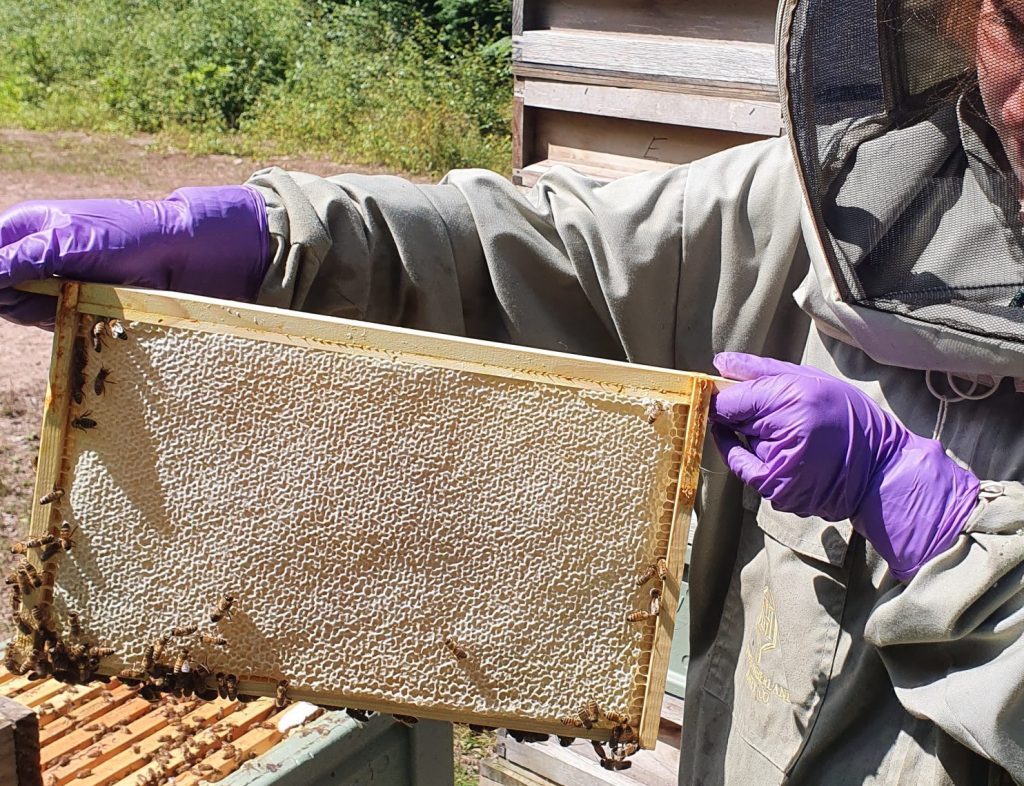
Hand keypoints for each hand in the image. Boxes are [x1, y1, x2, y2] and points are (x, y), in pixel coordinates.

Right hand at [0, 186, 268, 327]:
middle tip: (57, 290)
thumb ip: (20, 257)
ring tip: (73, 292)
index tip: (9, 294)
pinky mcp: (67, 306)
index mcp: (23, 227)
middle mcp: (30, 254)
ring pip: (15, 306)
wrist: (176, 257)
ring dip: (33, 308)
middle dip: (12, 295)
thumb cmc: (124, 235)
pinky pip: (44, 320)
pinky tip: (77, 306)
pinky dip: (53, 319)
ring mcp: (48, 282)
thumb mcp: (67, 242)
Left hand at [709, 352, 979, 579]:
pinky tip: (756, 445)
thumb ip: (761, 370)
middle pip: (733, 420)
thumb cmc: (849, 418)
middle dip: (741, 413)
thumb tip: (719, 362)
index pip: (731, 401)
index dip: (720, 395)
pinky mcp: (776, 493)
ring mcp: (777, 471)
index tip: (719, 391)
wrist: (880, 470)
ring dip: (751, 436)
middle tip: (772, 412)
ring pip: (741, 444)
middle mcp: (783, 438)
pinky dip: (745, 455)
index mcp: (794, 403)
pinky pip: (745, 468)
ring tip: (790, 433)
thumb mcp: (810, 380)